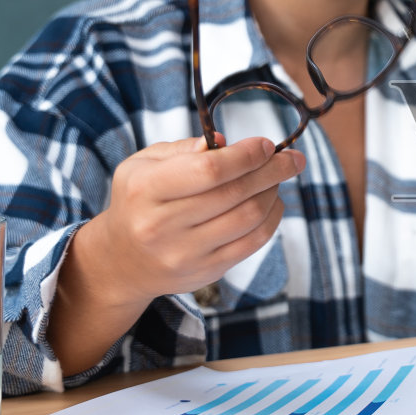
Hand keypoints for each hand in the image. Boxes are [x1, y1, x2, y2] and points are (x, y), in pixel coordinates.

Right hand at [80, 136, 304, 306]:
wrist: (122, 260)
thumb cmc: (139, 200)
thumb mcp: (143, 165)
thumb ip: (182, 149)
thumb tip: (225, 142)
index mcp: (146, 189)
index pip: (209, 170)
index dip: (245, 155)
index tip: (266, 145)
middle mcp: (162, 225)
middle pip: (234, 193)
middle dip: (272, 170)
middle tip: (293, 158)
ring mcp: (185, 253)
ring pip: (249, 217)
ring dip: (273, 193)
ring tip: (277, 178)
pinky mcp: (206, 272)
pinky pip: (253, 242)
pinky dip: (271, 218)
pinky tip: (272, 202)